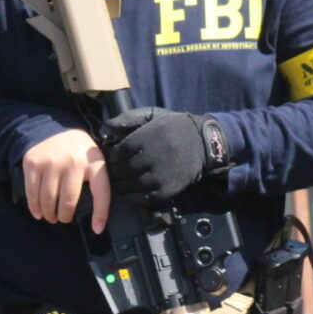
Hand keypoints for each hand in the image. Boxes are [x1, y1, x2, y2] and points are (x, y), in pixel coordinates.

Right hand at [16, 129, 110, 232]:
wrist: (54, 126)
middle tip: (62, 219)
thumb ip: (96, 183)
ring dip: (49, 214)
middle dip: (64, 216)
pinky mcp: (33, 163)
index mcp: (93, 162)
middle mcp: (72, 162)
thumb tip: (97, 223)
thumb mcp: (93, 161)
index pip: (101, 192)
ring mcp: (51, 162)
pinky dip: (34, 207)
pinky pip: (32, 192)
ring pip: (48, 200)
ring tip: (50, 217)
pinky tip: (38, 212)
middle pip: (68, 202)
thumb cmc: (77, 151)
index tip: (97, 229)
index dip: (100, 214)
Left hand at [104, 107, 227, 208]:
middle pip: (124, 170)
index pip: (119, 153)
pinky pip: (145, 198)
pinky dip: (134, 198)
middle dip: (115, 173)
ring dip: (122, 186)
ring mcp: (160, 174)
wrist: (204, 143)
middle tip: (114, 174)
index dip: (112, 158)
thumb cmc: (175, 127)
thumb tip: (108, 125)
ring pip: (132, 185)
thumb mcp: (153, 115)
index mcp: (146, 138)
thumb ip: (129, 118)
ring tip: (119, 184)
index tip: (113, 159)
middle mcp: (152, 157)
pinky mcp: (168, 189)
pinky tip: (130, 194)